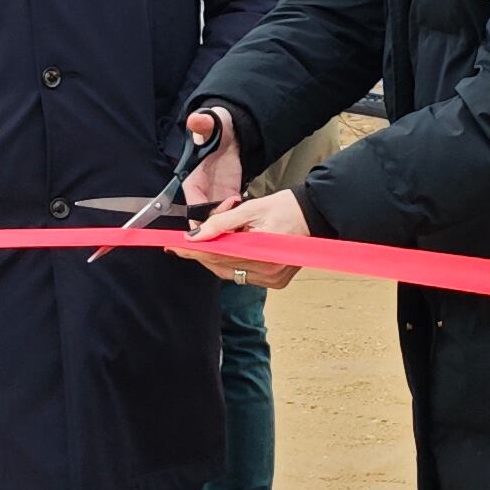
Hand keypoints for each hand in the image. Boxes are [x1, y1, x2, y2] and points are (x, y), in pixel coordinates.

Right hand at [177, 105, 245, 212]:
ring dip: (227, 222)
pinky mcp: (228, 194)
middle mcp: (201, 190)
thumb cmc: (217, 128)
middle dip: (216, 222)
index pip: (192, 203)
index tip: (217, 214)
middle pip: (203, 217)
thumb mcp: (210, 124)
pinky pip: (230, 212)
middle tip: (234, 217)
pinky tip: (246, 214)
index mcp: (191, 178)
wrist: (231, 131)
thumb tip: (195, 120)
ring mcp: (214, 194)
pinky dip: (236, 217)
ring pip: (216, 218)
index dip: (202, 212)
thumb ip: (203, 123)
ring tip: (242, 216)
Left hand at [181, 188, 307, 288]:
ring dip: (218, 257)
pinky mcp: (275, 281)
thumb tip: (196, 235)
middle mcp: (267, 272)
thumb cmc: (287, 207)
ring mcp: (272, 279)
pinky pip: (243, 275)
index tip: (174, 246)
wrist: (316, 213)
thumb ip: (222, 223)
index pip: (217, 255)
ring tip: (217, 237)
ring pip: (230, 272)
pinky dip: (233, 262)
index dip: (193, 251)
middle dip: (204, 251)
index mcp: (263, 253)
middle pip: (221, 266)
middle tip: (188, 239)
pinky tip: (232, 247)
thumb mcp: (251, 208)